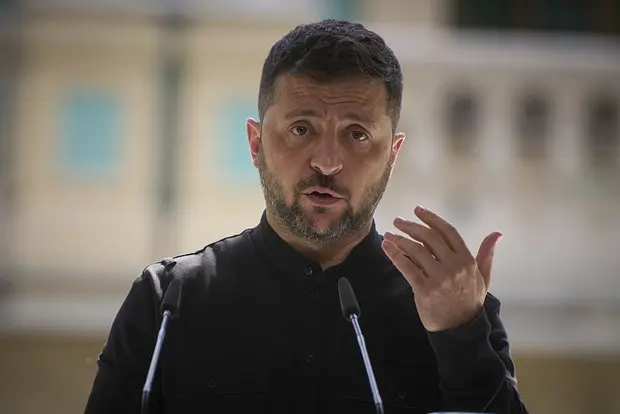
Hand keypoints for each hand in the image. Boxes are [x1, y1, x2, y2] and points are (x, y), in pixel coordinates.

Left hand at [381, 206, 501, 331]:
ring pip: (416, 251)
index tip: (418, 210)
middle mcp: (454, 266)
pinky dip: (395, 255)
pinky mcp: (425, 289)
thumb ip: (486, 254)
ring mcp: (439, 278)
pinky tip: (387, 247)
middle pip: (429, 238)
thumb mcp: (483, 277)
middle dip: (411, 227)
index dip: (432, 219)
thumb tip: (497, 234)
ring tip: (389, 234)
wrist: (460, 328)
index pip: (448, 232)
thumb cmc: (470, 301)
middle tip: (398, 221)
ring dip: (400, 240)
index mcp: (467, 260)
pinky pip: (407, 268)